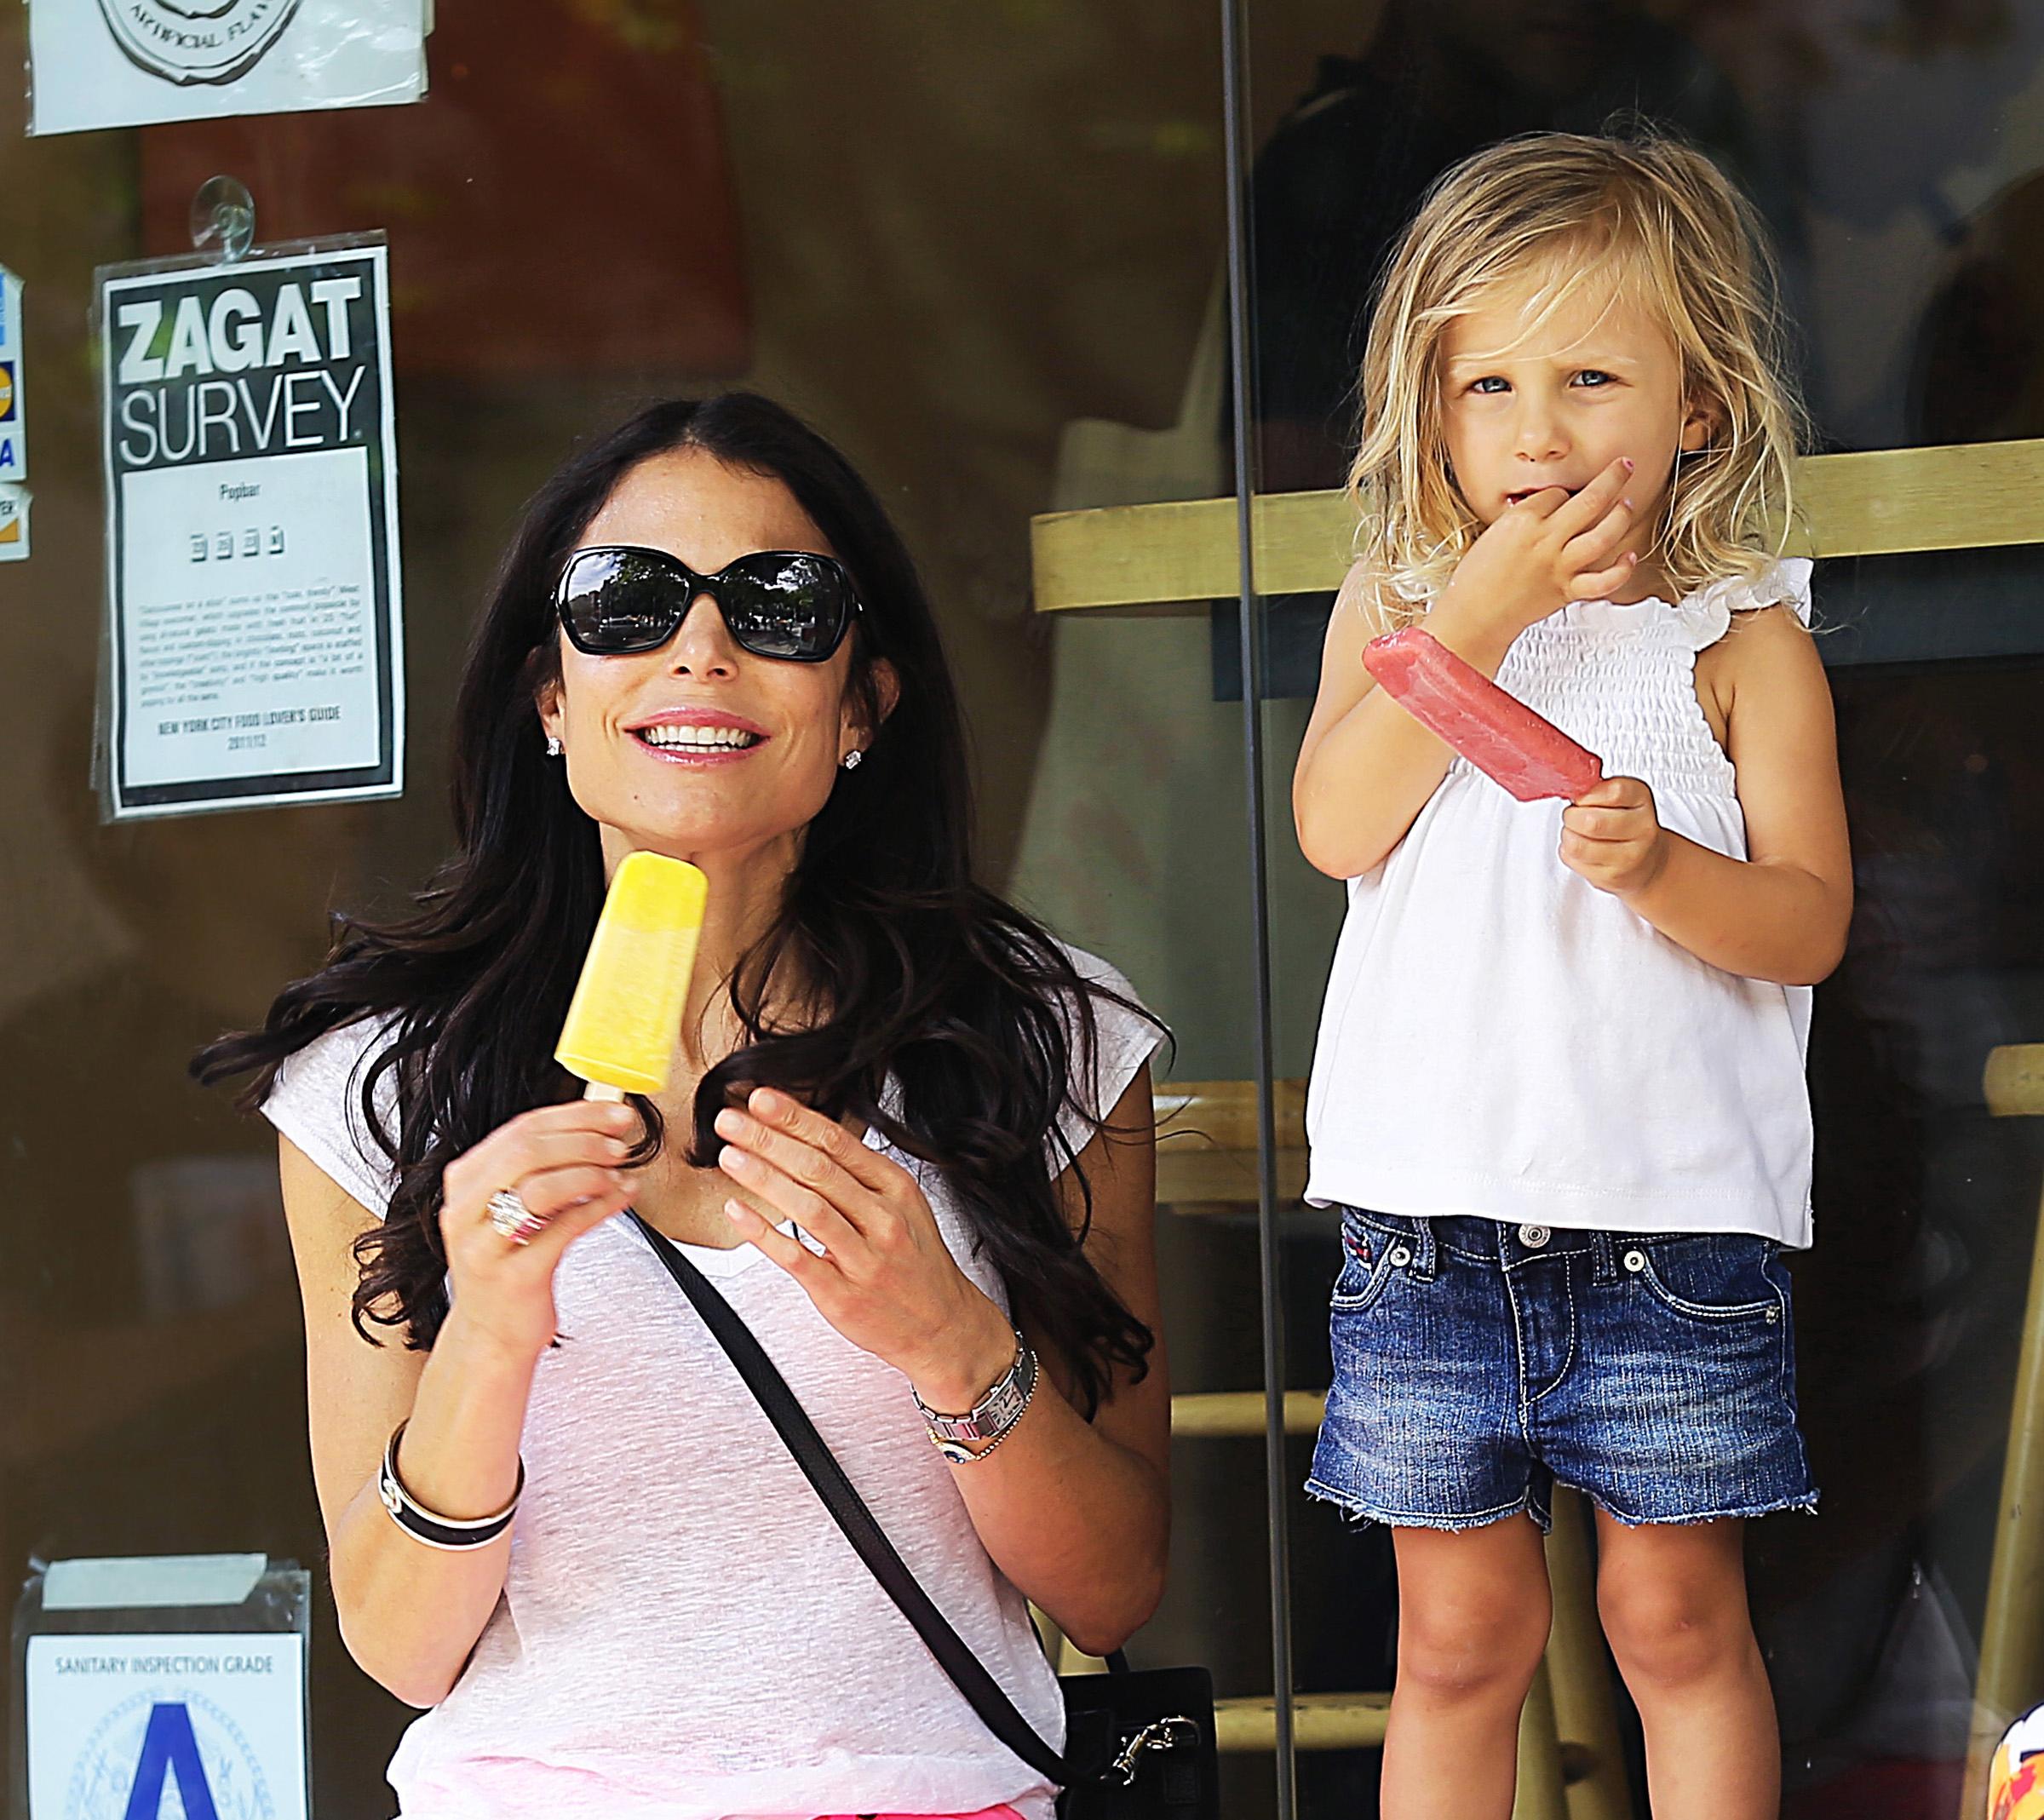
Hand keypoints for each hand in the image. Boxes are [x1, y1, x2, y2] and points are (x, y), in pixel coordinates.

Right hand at [438, 1099, 643, 1364]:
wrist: (491, 1334)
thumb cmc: (507, 1266)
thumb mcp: (510, 1209)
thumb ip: (540, 1170)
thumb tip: (597, 1127)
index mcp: (465, 1183)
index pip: (520, 1129)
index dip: (575, 1116)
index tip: (611, 1114)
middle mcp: (467, 1211)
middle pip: (528, 1151)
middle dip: (585, 1139)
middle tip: (620, 1142)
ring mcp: (486, 1245)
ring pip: (540, 1187)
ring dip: (591, 1173)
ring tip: (618, 1174)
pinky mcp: (514, 1276)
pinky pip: (563, 1230)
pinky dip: (599, 1208)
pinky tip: (620, 1199)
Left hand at [715, 1088, 1016, 1407]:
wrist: (943, 1326)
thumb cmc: (916, 1264)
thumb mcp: (904, 1206)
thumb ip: (860, 1176)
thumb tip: (806, 1138)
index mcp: (896, 1189)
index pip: (838, 1142)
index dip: (795, 1118)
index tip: (762, 1099)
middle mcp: (882, 1219)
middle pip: (818, 1168)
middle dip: (768, 1139)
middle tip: (732, 1121)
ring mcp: (863, 1258)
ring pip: (808, 1207)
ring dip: (763, 1177)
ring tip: (730, 1156)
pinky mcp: (841, 1294)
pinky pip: (796, 1257)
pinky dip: (762, 1232)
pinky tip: (737, 1211)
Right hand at [1436, 457, 1640, 641]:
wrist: (1473, 616)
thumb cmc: (1475, 578)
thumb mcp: (1493, 534)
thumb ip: (1522, 519)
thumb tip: (1544, 507)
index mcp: (1522, 521)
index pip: (1557, 492)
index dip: (1564, 491)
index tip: (1564, 496)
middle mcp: (1545, 540)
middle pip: (1591, 500)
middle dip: (1613, 477)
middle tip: (1625, 466)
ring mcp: (1559, 566)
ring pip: (1604, 535)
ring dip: (1621, 516)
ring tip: (1626, 505)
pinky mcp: (1566, 591)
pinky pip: (1604, 581)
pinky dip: (1622, 569)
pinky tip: (1629, 557)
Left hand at [1561, 776, 1668, 897]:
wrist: (1648, 862)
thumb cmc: (1626, 823)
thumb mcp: (1621, 797)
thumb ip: (1598, 789)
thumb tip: (1571, 789)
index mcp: (1642, 800)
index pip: (1614, 792)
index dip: (1588, 795)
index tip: (1582, 798)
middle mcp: (1642, 829)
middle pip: (1592, 822)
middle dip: (1571, 817)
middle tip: (1574, 816)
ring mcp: (1629, 856)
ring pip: (1577, 845)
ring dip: (1568, 836)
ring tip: (1576, 833)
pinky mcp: (1612, 877)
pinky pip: (1573, 860)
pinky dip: (1569, 853)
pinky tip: (1583, 850)